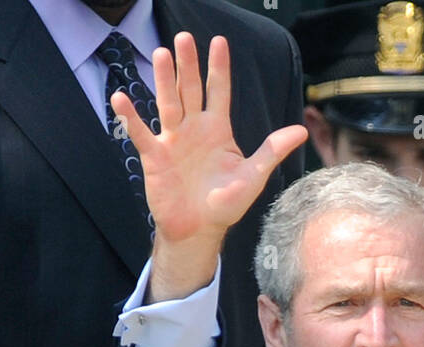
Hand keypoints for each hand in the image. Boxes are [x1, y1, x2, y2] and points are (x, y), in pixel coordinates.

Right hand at [109, 32, 305, 298]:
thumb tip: (302, 130)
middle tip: (184, 38)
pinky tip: (122, 98)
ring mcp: (173, 140)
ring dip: (163, 80)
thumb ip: (273, 150)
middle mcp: (194, 129)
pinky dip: (131, 117)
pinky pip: (141, 133)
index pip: (219, 91)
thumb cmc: (226, 205)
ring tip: (161, 54)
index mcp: (218, 130)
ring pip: (167, 103)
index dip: (219, 68)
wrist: (199, 231)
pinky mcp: (155, 156)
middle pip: (190, 90)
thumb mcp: (253, 176)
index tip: (219, 42)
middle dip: (188, 65)